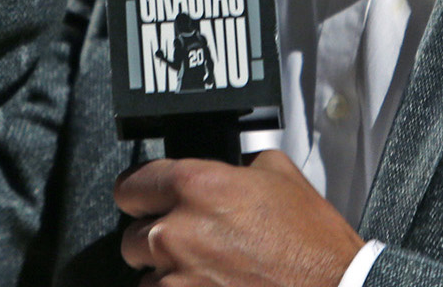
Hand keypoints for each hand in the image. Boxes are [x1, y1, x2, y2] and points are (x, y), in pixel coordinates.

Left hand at [115, 151, 364, 286]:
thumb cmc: (311, 243)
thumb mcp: (279, 174)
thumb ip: (236, 167)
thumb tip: (223, 168)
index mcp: (196, 186)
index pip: (130, 185)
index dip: (142, 193)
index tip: (147, 200)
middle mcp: (177, 231)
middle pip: (131, 235)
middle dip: (157, 237)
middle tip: (190, 240)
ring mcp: (176, 278)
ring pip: (146, 275)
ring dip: (168, 273)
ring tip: (207, 269)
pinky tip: (211, 286)